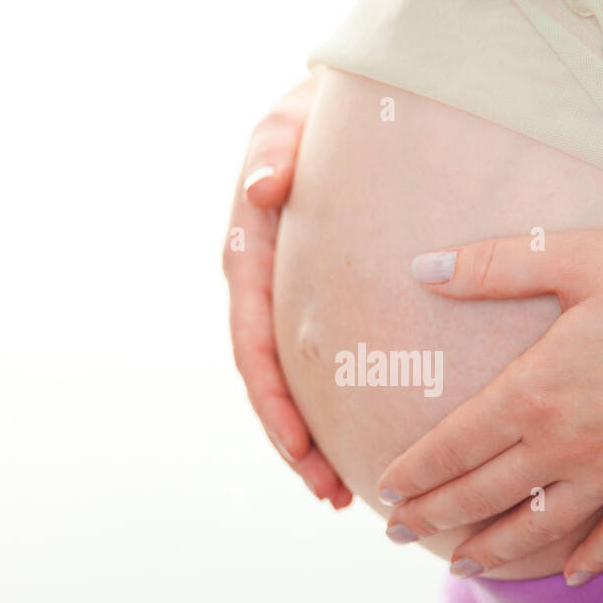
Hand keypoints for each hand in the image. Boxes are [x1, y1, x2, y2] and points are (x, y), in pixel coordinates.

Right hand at [223, 76, 351, 508]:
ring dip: (309, 441)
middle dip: (293, 442)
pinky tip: (355, 441)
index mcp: (248, 255)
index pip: (252, 342)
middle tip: (329, 493)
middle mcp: (260, 287)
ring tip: (338, 491)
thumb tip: (262, 185)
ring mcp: (285, 298)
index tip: (299, 448)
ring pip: (292, 383)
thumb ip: (275, 150)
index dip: (272, 400)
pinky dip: (330, 407)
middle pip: (270, 382)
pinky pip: (317, 364)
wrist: (329, 109)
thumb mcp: (287, 122)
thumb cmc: (310, 114)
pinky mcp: (312, 299)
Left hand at [377, 231, 602, 581]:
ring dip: (493, 552)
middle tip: (398, 536)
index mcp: (533, 394)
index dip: (413, 472)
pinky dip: (591, 561)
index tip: (385, 492)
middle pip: (481, 495)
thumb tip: (422, 267)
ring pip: (537, 529)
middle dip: (433, 519)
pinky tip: (572, 578)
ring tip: (462, 569)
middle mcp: (564, 447)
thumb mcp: (578, 257)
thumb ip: (494, 265)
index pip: (453, 445)